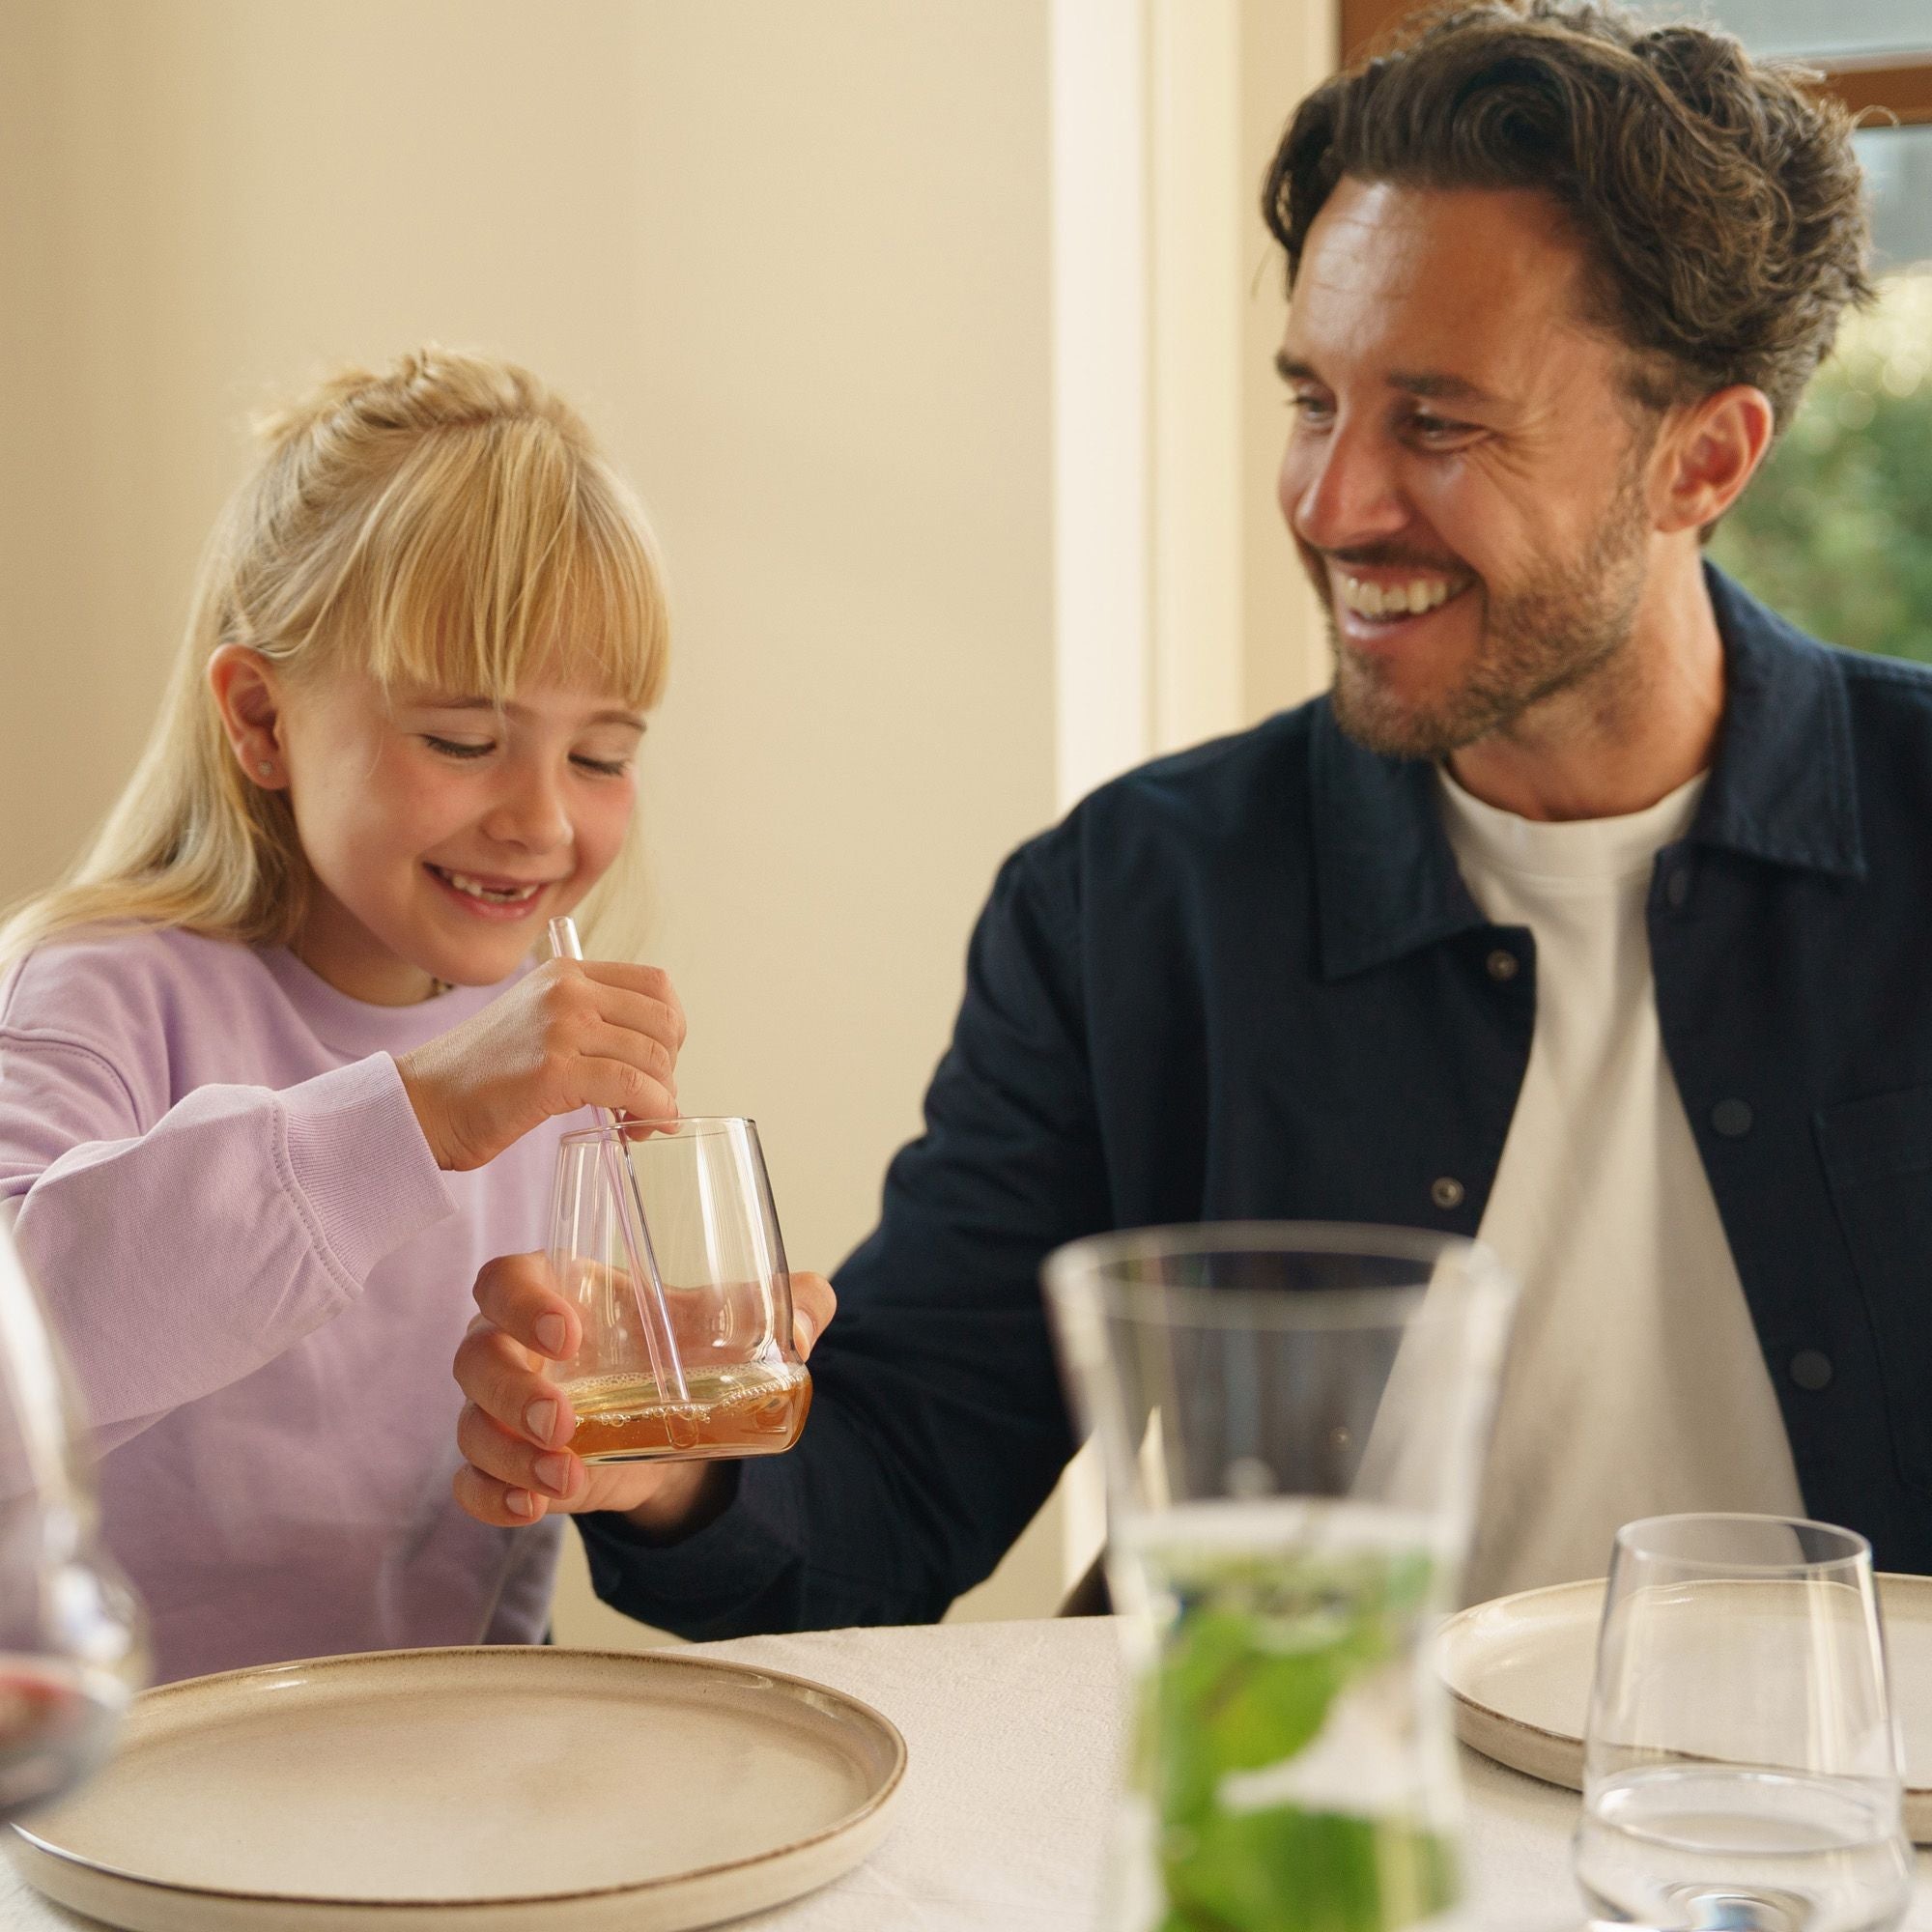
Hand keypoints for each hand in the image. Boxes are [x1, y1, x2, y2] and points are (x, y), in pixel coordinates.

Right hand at [395, 958, 684, 1170]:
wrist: (421, 1104)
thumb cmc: (480, 1077)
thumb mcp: (536, 1023)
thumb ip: (588, 1021)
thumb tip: (655, 1052)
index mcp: (566, 973)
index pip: (656, 985)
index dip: (672, 1029)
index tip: (661, 1064)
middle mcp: (567, 989)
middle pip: (664, 1021)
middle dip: (671, 1067)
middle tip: (654, 1100)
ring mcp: (561, 1027)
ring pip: (653, 1057)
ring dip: (663, 1097)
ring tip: (645, 1121)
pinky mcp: (553, 1070)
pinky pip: (632, 1087)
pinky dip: (652, 1110)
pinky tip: (643, 1126)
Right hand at [450, 1252, 836, 1532]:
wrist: (682, 1419)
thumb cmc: (686, 1344)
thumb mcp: (734, 1319)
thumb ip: (788, 1302)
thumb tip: (808, 1318)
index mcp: (558, 1290)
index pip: (507, 1279)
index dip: (522, 1302)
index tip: (567, 1334)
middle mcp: (515, 1346)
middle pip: (476, 1356)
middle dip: (510, 1391)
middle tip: (562, 1419)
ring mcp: (505, 1411)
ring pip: (472, 1426)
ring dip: (508, 1455)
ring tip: (564, 1476)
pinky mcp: (512, 1467)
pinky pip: (471, 1483)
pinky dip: (490, 1498)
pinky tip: (530, 1508)